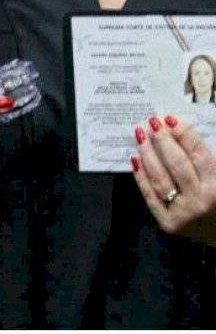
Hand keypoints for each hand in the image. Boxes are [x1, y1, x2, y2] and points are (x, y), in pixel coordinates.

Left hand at [132, 115, 215, 243]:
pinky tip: (135, 160)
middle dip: (164, 140)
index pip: (198, 154)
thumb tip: (185, 132)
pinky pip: (151, 196)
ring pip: (161, 178)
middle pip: (177, 164)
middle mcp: (201, 200)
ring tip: (140, 135)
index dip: (185, 134)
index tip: (171, 119)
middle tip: (152, 122)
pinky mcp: (168, 223)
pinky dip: (141, 177)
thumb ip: (208, 160)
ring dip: (148, 154)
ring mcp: (183, 213)